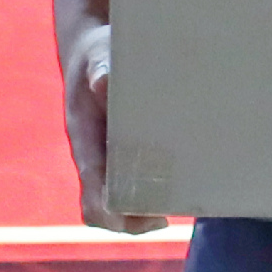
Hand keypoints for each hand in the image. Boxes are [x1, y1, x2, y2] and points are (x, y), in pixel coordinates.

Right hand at [63, 23, 169, 236]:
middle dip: (133, 220)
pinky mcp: (127, 154)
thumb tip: (105, 81)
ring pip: (121, 201)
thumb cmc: (97, 55)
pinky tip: (186, 184)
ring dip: (146, 210)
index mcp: (85, 142)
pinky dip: (156, 191)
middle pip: (104, 208)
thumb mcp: (99, 57)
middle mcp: (96, 158)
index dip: (109, 211)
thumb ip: (101, 69)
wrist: (94, 50)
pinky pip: (137, 184)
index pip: (91, 191)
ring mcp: (110, 159)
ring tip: (182, 206)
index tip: (133, 216)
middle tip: (165, 220)